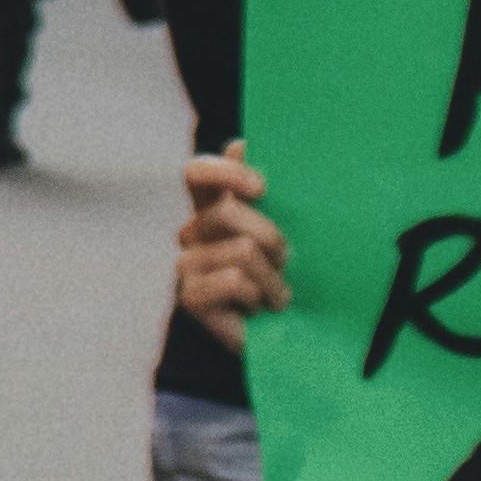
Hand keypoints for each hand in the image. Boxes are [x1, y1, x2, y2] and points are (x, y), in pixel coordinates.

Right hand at [177, 152, 289, 335]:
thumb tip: (242, 143)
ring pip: (240, 250)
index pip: (197, 174)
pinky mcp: (190, 296)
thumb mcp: (289, 230)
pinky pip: (233, 280)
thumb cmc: (293, 277)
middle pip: (227, 213)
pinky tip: (259, 310)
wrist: (294, 338)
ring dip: (274, 277)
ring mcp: (187, 265)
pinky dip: (260, 296)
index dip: (223, 173)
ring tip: (278, 295)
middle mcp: (193, 232)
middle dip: (272, 238)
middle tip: (287, 263)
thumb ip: (265, 192)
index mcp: (212, 209)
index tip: (262, 188)